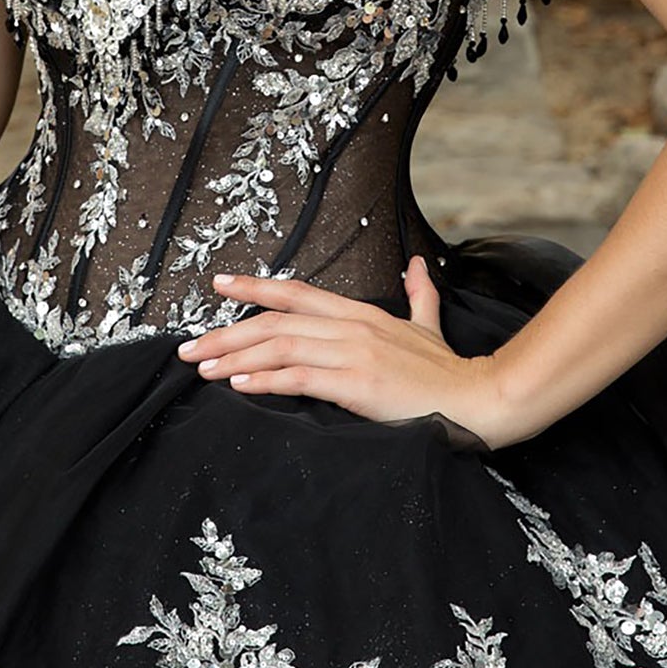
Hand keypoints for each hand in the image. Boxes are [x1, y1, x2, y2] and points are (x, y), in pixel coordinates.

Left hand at [177, 256, 521, 448]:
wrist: (476, 401)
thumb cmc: (447, 372)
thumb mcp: (428, 327)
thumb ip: (418, 296)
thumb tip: (418, 266)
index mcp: (361, 314)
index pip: (296, 292)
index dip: (255, 286)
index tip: (219, 284)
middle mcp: (352, 327)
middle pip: (276, 320)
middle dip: (227, 331)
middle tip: (190, 345)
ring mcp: (354, 353)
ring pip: (281, 345)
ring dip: (235, 355)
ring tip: (204, 367)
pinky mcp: (358, 383)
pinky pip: (301, 378)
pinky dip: (265, 379)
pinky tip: (240, 383)